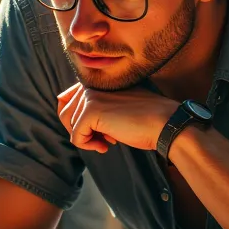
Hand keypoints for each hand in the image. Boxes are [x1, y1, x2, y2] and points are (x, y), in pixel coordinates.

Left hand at [57, 82, 175, 153]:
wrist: (165, 122)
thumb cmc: (146, 119)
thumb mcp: (118, 107)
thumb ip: (99, 107)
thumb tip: (75, 124)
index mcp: (97, 82)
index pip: (66, 99)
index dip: (78, 120)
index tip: (99, 130)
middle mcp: (91, 85)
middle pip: (64, 112)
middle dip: (81, 130)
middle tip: (103, 138)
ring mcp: (90, 96)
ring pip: (69, 125)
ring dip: (87, 138)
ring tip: (108, 140)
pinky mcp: (91, 111)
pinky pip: (76, 137)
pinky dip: (89, 146)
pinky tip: (106, 145)